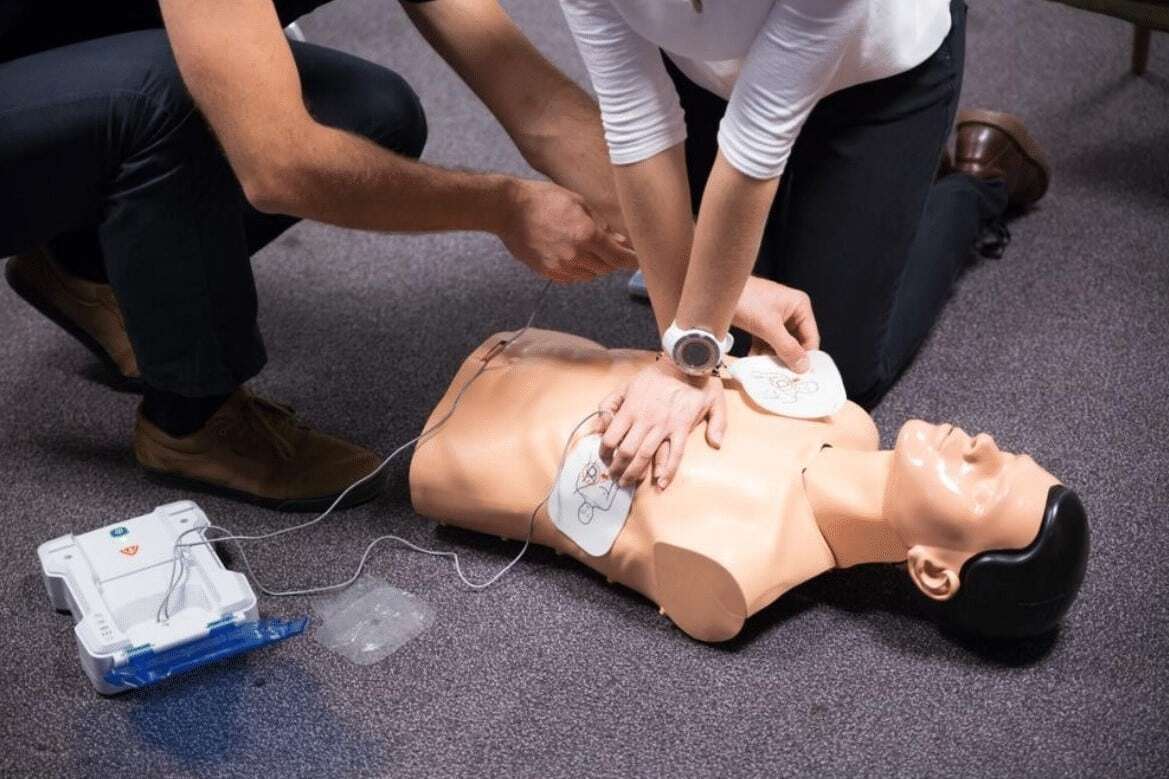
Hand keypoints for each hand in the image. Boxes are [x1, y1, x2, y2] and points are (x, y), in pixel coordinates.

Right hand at [498, 179, 636, 282]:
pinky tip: (573, 255)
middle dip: (612, 260)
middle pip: (606, 268)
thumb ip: (600, 224)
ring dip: (596, 265)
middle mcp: (576, 255)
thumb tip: (618, 240)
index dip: (632, 261)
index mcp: (587, 235)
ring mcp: (560, 266)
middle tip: (612, 248)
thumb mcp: (578, 202)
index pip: (619, 258)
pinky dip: (579, 270)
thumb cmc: (543, 199)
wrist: (508, 210)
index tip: (639, 261)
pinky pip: (572, 278)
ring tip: (588, 248)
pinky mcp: (547, 272)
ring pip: (590, 275)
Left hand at [597, 359, 725, 489]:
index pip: (610, 437)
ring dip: (635, 473)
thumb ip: (609, 403)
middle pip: (626, 452)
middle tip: (614, 478)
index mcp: (630, 409)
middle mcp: (645, 420)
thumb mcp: (626, 383)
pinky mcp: (682, 428)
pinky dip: (668, 471)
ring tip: (628, 483)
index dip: (604, 452)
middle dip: (618, 468)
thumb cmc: (658, 375)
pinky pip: (675, 454)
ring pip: (645, 456)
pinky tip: (661, 484)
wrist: (687, 363)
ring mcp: (664, 426)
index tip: (604, 459)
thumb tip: (598, 426)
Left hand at [733, 276, 820, 371]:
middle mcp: (791, 311)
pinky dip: (762, 352)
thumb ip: (787, 348)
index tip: (799, 376)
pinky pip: (767, 342)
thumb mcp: (768, 327)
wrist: (717, 291)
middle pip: (796, 343)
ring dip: (773, 357)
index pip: (811, 338)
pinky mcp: (762, 323)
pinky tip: (754, 361)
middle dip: (787, 358)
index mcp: (800, 306)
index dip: (806, 357)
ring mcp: (776, 317)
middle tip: (781, 376)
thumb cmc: (746, 300)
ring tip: (765, 370)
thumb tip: (803, 367)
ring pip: (780, 345)